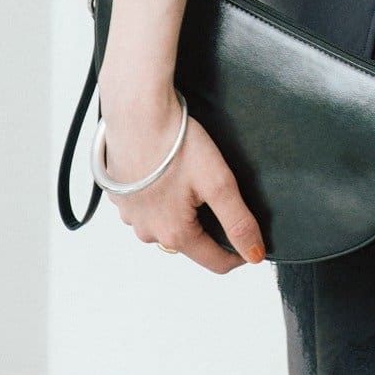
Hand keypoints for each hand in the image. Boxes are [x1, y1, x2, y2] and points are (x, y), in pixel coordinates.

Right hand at [100, 89, 266, 274]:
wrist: (136, 112)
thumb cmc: (176, 144)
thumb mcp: (218, 182)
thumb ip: (238, 221)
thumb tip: (255, 253)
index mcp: (174, 234)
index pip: (216, 262)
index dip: (240, 252)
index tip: (252, 238)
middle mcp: (147, 232)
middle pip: (190, 242)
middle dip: (209, 225)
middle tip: (218, 192)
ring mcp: (129, 215)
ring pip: (166, 224)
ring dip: (181, 211)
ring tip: (191, 178)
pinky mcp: (119, 196)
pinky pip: (146, 207)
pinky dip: (159, 196)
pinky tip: (167, 172)